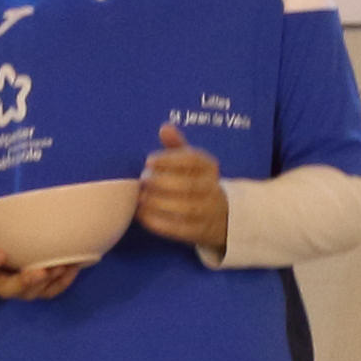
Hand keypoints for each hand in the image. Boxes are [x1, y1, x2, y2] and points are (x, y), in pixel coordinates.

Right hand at [0, 195, 79, 300]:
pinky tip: (73, 267)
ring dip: (47, 283)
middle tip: (41, 271)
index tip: (1, 253)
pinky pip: (47, 291)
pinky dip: (61, 283)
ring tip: (62, 267)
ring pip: (31, 293)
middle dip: (25, 283)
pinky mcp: (32, 286)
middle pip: (8, 290)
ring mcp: (15, 286)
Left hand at [137, 123, 227, 254]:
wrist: (220, 215)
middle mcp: (212, 189)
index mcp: (209, 167)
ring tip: (140, 198)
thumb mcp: (190, 162)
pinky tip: (142, 215)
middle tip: (143, 181)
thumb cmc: (196, 181)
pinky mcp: (199, 232)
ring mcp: (208, 212)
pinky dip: (159, 223)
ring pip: (185, 208)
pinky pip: (180, 229)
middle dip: (161, 183)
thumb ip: (176, 145)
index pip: (193, 160)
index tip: (148, 161)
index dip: (170, 160)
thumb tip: (165, 128)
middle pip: (189, 186)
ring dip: (159, 203)